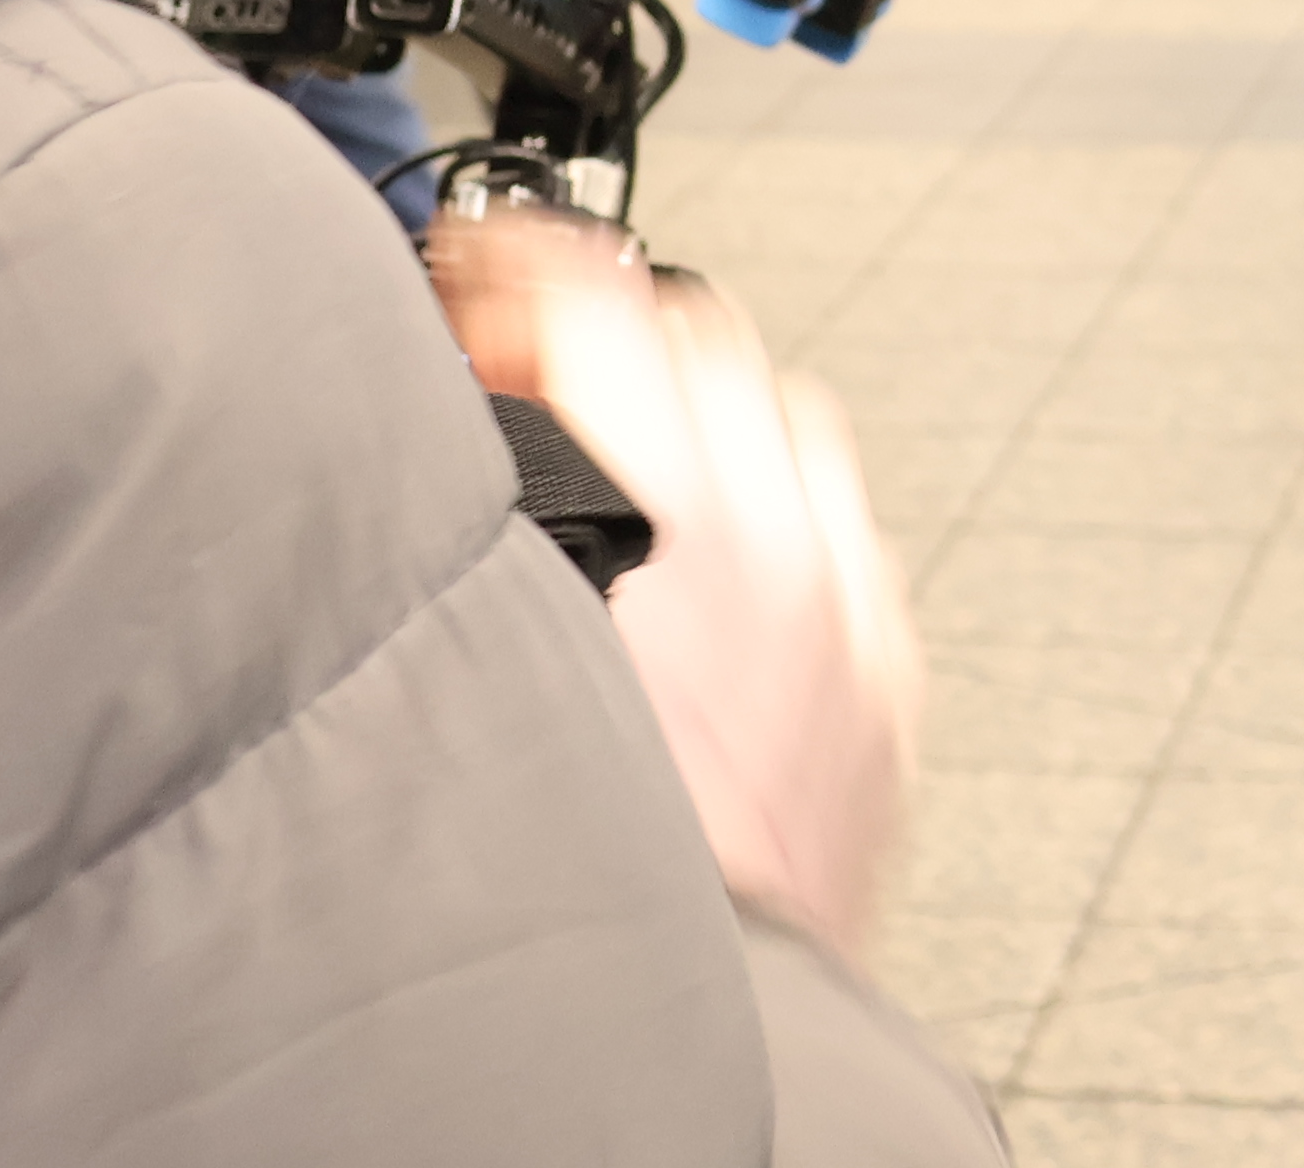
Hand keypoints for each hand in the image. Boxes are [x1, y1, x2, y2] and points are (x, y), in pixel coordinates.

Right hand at [435, 209, 918, 961]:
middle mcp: (788, 550)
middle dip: (610, 331)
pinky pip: (843, 531)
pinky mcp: (886, 684)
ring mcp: (852, 614)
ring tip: (619, 456)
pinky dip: (778, 513)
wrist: (716, 1036)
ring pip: (788, 417)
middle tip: (523, 364)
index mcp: (678, 529)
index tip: (470, 278)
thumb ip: (460, 528)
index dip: (518, 267)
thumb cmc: (591, 887)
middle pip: (704, 332)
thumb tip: (417, 436)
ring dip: (704, 410)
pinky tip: (712, 566)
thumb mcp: (476, 669)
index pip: (601, 301)